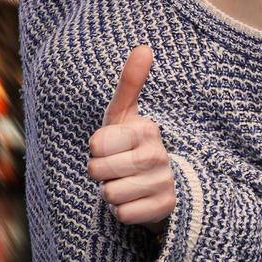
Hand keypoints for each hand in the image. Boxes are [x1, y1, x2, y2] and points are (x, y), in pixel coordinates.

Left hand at [87, 44, 173, 236]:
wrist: (162, 183)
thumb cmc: (131, 145)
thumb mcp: (126, 114)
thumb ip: (130, 82)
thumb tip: (144, 46)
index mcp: (146, 129)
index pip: (96, 144)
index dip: (96, 149)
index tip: (111, 147)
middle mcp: (158, 155)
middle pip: (99, 171)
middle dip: (100, 174)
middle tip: (116, 169)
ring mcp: (164, 182)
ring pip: (110, 195)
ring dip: (111, 194)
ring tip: (126, 184)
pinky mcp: (165, 208)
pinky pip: (123, 214)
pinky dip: (123, 212)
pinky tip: (136, 200)